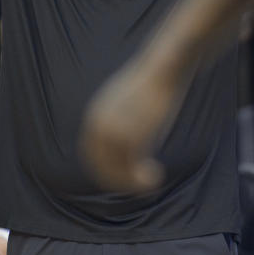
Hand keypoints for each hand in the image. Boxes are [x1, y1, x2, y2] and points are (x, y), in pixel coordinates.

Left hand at [80, 57, 186, 191]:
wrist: (163, 69)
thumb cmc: (151, 85)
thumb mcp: (127, 101)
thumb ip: (120, 120)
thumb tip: (125, 138)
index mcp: (94, 118)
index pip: (91, 154)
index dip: (106, 170)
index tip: (125, 176)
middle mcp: (99, 127)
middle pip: (100, 166)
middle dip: (119, 181)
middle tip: (141, 185)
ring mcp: (113, 133)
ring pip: (116, 172)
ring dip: (132, 184)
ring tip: (151, 182)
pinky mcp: (131, 138)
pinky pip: (132, 170)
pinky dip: (141, 181)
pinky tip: (156, 178)